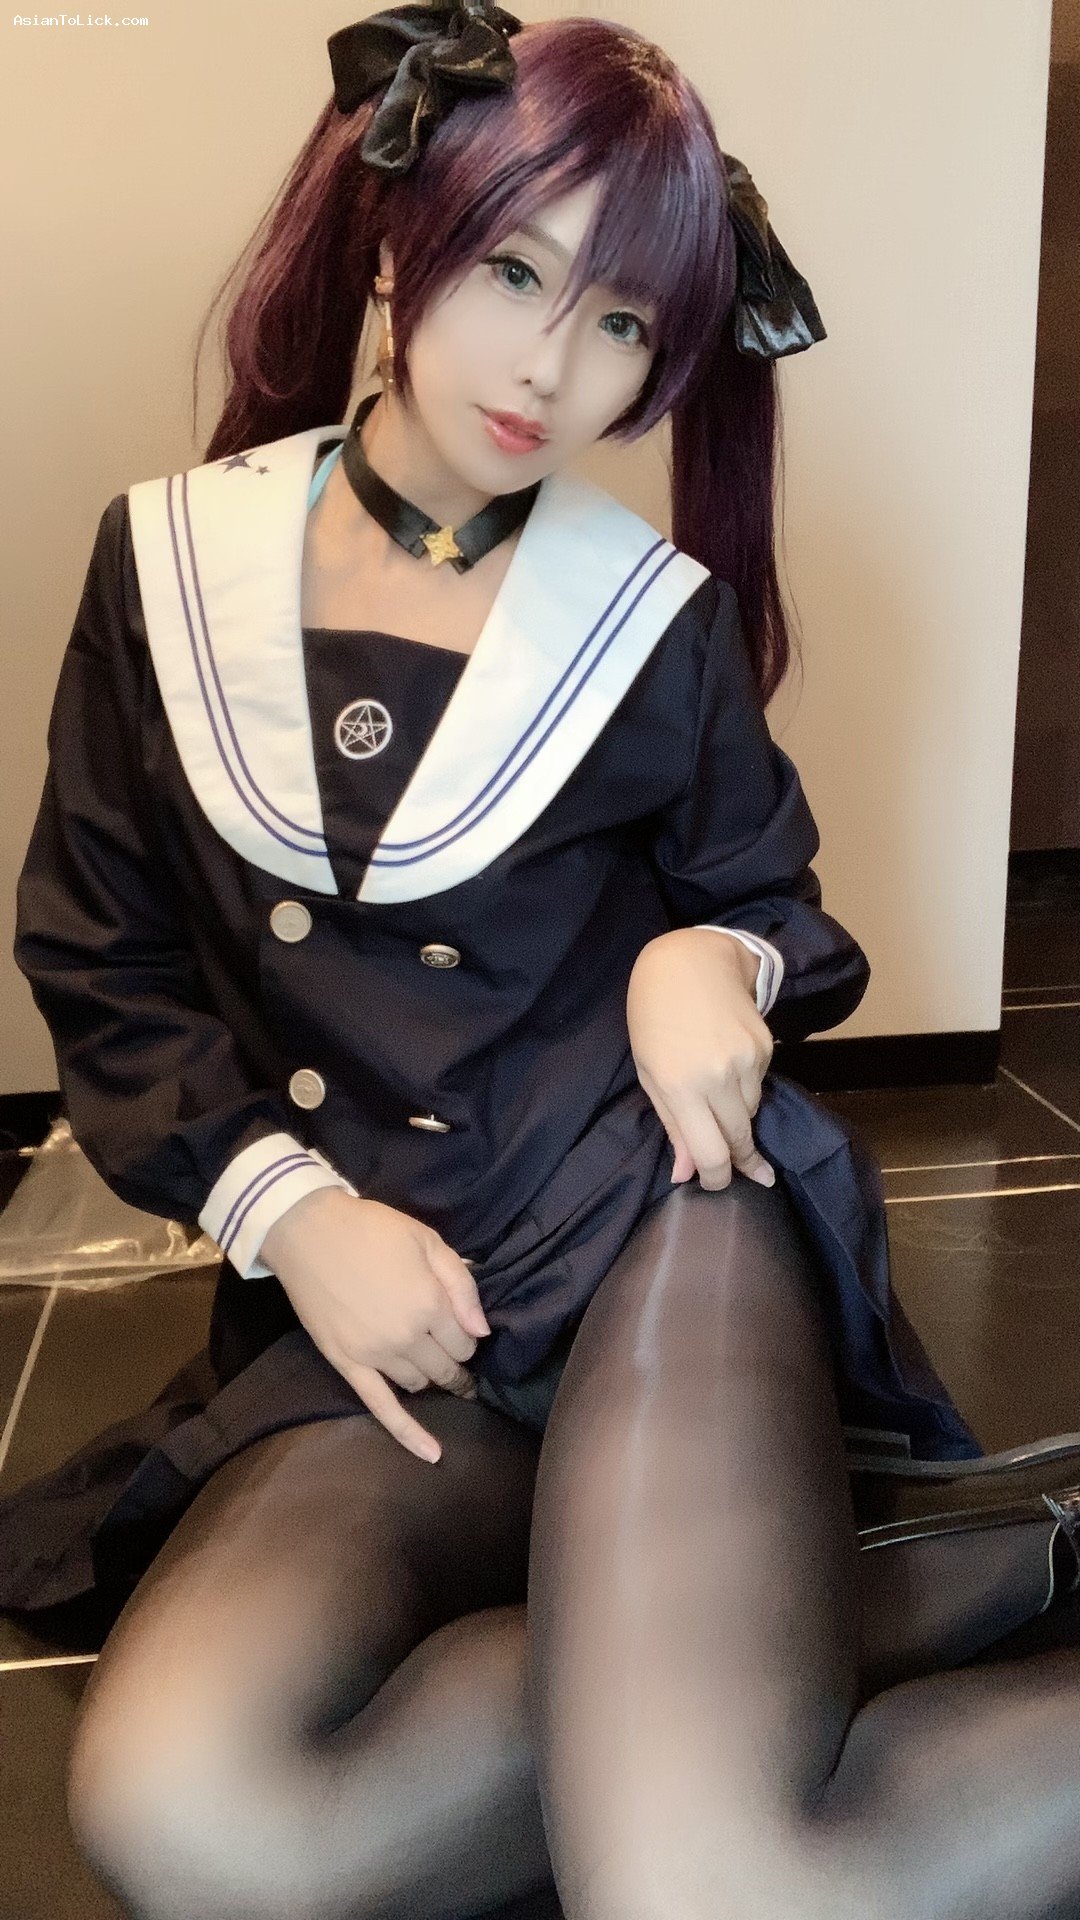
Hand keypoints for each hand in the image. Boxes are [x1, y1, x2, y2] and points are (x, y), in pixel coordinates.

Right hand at [259, 1189, 489, 1464]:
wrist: (307, 1231)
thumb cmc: (372, 1230)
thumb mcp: (427, 1240)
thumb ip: (461, 1284)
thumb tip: (482, 1331)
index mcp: (430, 1304)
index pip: (466, 1341)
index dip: (466, 1335)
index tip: (459, 1326)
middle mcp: (407, 1336)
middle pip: (446, 1367)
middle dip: (455, 1363)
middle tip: (455, 1356)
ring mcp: (376, 1355)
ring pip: (419, 1383)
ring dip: (430, 1377)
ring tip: (431, 1366)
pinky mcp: (348, 1364)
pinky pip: (382, 1408)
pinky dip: (409, 1435)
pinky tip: (432, 1454)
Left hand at [626, 928, 775, 1190]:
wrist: (688, 962)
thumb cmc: (653, 1019)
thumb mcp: (650, 1073)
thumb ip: (673, 1126)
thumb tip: (686, 1175)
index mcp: (681, 1087)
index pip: (712, 1154)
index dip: (718, 1179)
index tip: (720, 1186)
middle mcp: (718, 1077)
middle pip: (740, 1140)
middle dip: (743, 1162)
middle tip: (754, 1176)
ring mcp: (747, 1060)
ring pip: (752, 1112)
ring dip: (739, 1117)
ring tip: (719, 1094)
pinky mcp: (765, 1046)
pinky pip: (760, 1084)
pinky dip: (746, 1086)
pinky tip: (728, 1063)